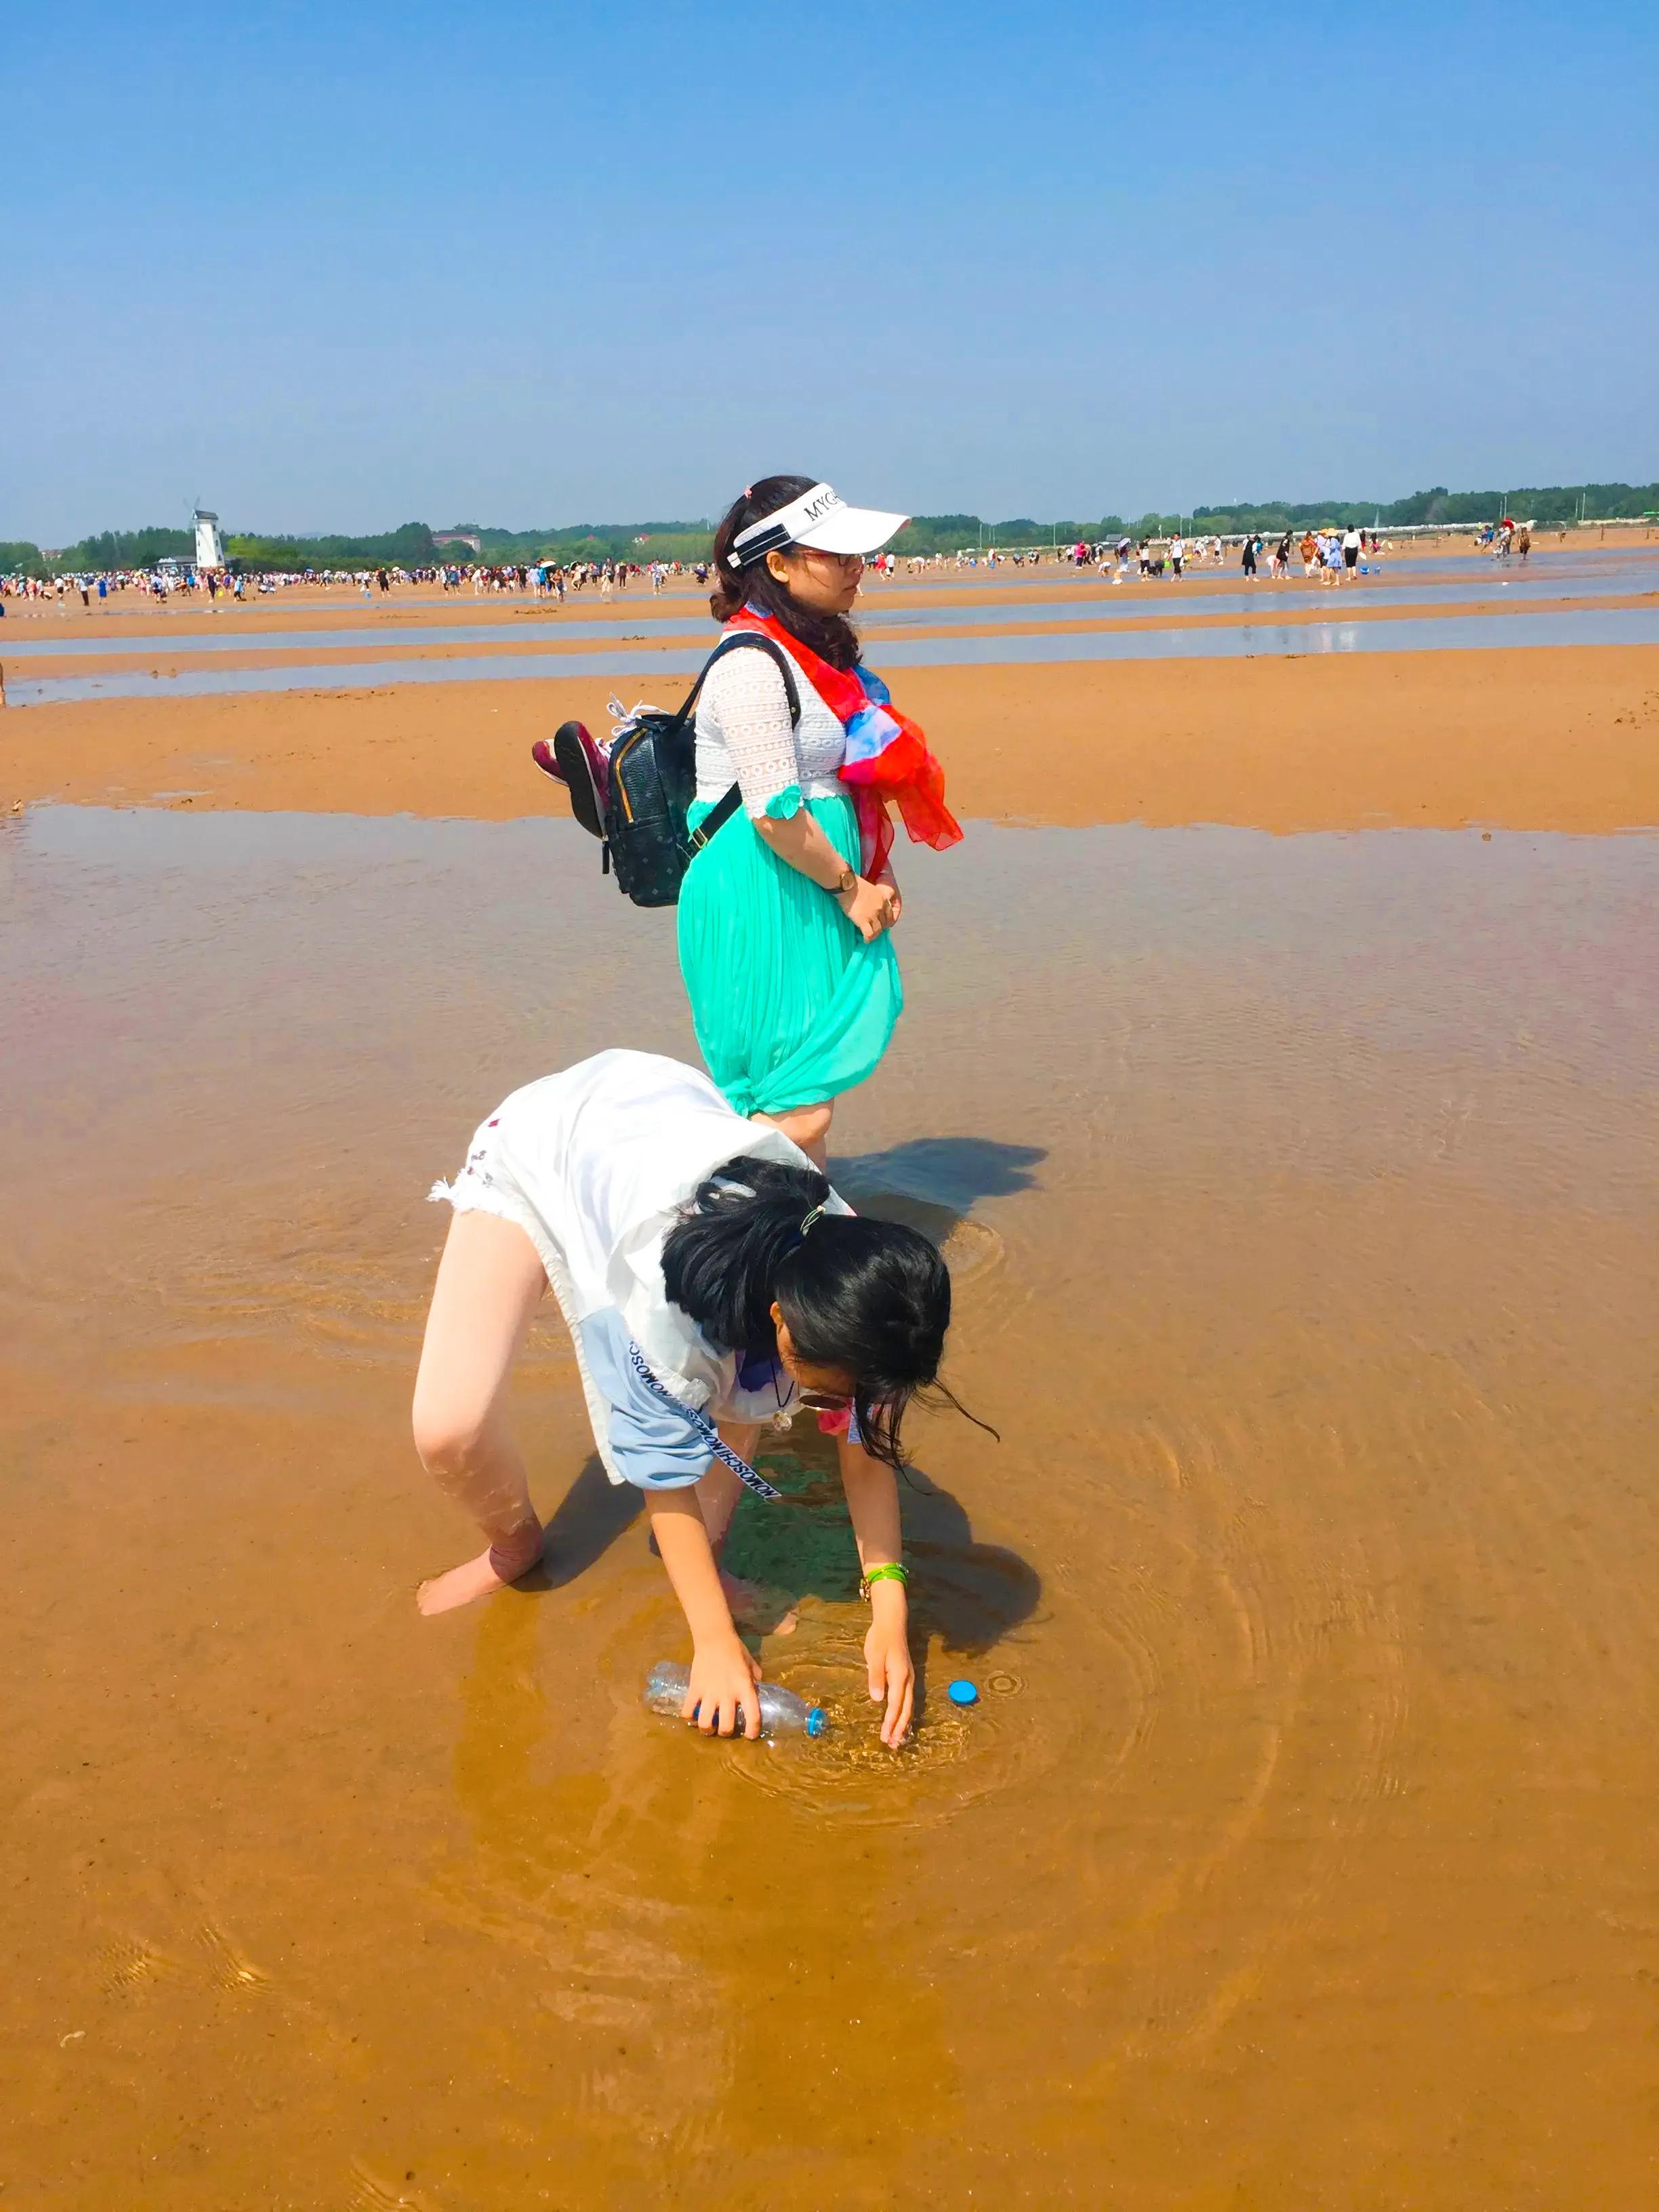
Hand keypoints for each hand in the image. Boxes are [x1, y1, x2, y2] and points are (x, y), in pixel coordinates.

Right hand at [683, 1633, 762, 1738]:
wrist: (714, 1637)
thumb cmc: (736, 1650)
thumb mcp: (751, 1665)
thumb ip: (755, 1680)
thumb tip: (757, 1692)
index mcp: (745, 1688)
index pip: (753, 1716)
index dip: (752, 1731)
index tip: (749, 1735)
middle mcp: (727, 1694)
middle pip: (726, 1727)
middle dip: (726, 1732)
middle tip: (725, 1728)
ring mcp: (709, 1693)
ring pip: (705, 1723)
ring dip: (707, 1729)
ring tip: (708, 1726)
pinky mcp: (694, 1689)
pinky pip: (687, 1710)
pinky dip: (689, 1717)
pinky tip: (693, 1715)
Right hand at [837, 875, 899, 941]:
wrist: (847, 885)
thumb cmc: (855, 884)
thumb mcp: (870, 889)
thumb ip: (873, 898)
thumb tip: (868, 905)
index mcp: (883, 899)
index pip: (890, 915)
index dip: (886, 922)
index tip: (880, 924)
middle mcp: (881, 908)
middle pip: (884, 924)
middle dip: (880, 929)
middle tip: (873, 931)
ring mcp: (873, 915)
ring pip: (878, 931)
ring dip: (874, 935)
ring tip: (869, 937)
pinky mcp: (864, 921)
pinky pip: (869, 934)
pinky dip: (867, 939)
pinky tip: (864, 940)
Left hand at [864, 1598, 914, 1746]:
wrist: (891, 1623)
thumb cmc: (880, 1639)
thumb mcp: (874, 1657)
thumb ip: (876, 1678)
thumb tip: (877, 1700)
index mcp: (899, 1677)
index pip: (894, 1705)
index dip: (890, 1722)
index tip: (885, 1737)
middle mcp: (907, 1680)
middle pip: (905, 1709)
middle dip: (899, 1728)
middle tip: (893, 1745)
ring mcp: (908, 1678)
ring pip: (908, 1705)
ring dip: (903, 1722)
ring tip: (898, 1738)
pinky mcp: (906, 1676)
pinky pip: (907, 1699)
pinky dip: (904, 1712)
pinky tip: (900, 1719)